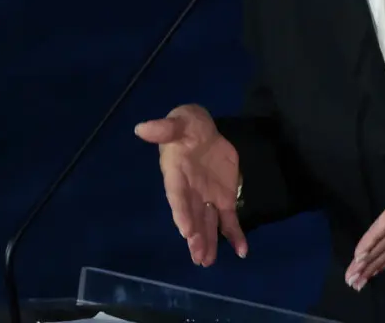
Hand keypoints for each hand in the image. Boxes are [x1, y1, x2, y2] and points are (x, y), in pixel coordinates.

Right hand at [135, 104, 246, 265]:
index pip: (178, 198)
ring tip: (208, 262)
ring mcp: (207, 198)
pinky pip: (229, 220)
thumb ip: (165, 128)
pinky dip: (235, 235)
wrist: (203, 129)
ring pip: (208, 224)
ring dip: (209, 243)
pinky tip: (241, 251)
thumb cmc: (186, 125)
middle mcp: (190, 193)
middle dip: (196, 237)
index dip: (182, 214)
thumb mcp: (178, 122)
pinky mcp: (223, 199)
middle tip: (200, 257)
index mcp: (176, 176)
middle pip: (193, 217)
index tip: (186, 231)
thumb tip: (142, 128)